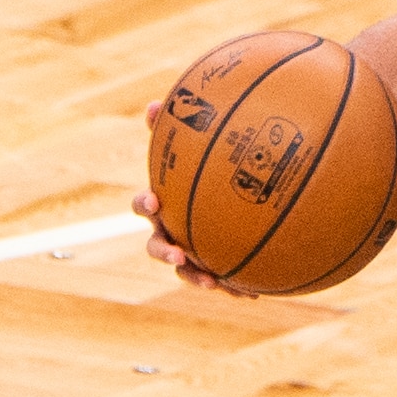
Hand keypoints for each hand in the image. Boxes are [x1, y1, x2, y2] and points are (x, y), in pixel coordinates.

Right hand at [138, 99, 243, 294]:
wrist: (223, 200)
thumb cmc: (199, 170)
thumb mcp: (189, 148)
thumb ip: (174, 129)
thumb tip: (154, 103)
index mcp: (161, 204)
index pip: (141, 204)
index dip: (143, 204)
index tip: (154, 202)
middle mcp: (169, 230)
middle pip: (156, 246)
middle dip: (164, 252)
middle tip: (178, 255)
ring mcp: (188, 251)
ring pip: (186, 270)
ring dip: (195, 277)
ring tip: (212, 282)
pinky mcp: (211, 266)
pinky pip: (220, 279)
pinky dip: (232, 287)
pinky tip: (254, 293)